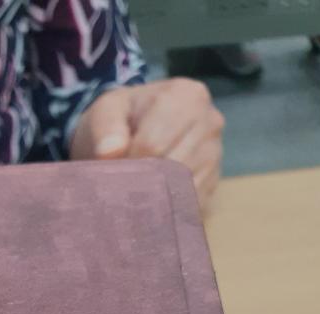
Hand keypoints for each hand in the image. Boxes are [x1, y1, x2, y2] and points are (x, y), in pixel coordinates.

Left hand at [70, 79, 224, 211]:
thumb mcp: (105, 112)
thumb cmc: (120, 120)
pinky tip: (150, 203)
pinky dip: (167, 211)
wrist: (134, 131)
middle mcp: (210, 123)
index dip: (128, 163)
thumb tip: (109, 153)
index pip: (154, 144)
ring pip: (183, 191)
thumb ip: (104, 128)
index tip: (113, 168)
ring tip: (134, 192)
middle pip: (172, 169)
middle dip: (142, 182)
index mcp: (187, 97)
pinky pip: (190, 207)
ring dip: (155, 199)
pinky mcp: (213, 185)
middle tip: (120, 186)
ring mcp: (215, 156)